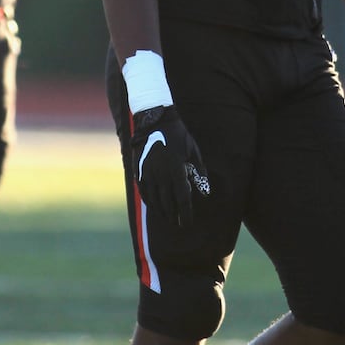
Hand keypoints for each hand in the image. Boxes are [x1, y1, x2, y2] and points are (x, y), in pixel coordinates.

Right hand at [131, 105, 209, 226]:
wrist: (154, 120)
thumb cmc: (178, 135)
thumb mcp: (193, 151)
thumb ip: (199, 172)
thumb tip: (205, 193)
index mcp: (176, 168)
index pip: (182, 198)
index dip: (185, 212)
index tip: (187, 223)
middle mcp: (161, 173)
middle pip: (168, 202)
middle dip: (174, 215)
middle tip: (178, 223)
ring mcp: (148, 172)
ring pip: (154, 199)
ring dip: (162, 212)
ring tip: (168, 218)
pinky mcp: (139, 170)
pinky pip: (144, 191)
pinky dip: (150, 201)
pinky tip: (154, 207)